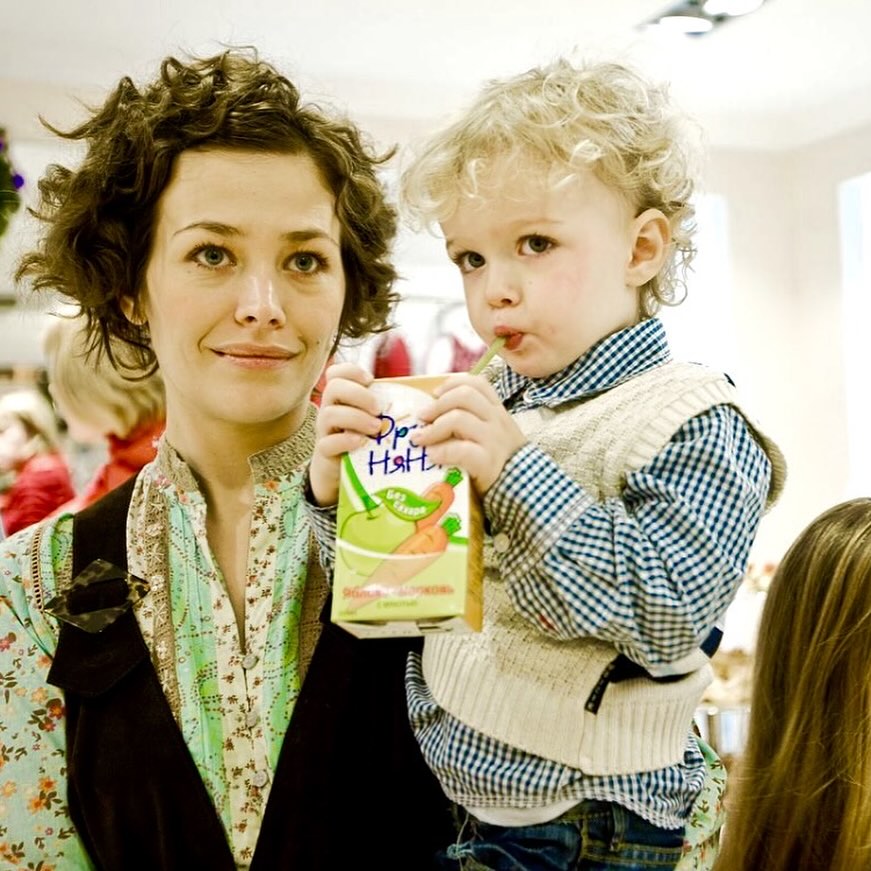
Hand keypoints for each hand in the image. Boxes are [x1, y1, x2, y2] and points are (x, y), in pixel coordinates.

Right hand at [309, 362, 381, 505]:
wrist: (341, 472)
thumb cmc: (364, 441)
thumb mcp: (372, 420)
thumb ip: (386, 406)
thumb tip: (425, 394)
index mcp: (341, 398)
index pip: (335, 373)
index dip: (351, 371)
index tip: (370, 380)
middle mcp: (329, 409)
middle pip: (333, 388)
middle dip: (359, 395)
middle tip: (379, 409)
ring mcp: (325, 430)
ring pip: (330, 414)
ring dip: (357, 418)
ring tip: (376, 428)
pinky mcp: (324, 452)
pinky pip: (328, 442)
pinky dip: (346, 440)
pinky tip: (361, 442)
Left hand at [412, 374, 526, 495]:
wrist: (523, 487)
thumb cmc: (499, 460)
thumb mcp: (491, 434)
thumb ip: (471, 422)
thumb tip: (430, 417)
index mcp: (496, 410)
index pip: (477, 384)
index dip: (452, 384)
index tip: (435, 394)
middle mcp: (496, 420)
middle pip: (464, 396)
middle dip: (437, 405)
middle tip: (421, 418)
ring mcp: (493, 440)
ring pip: (458, 418)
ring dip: (433, 428)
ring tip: (420, 439)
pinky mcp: (488, 462)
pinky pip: (461, 450)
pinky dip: (442, 451)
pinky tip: (433, 456)